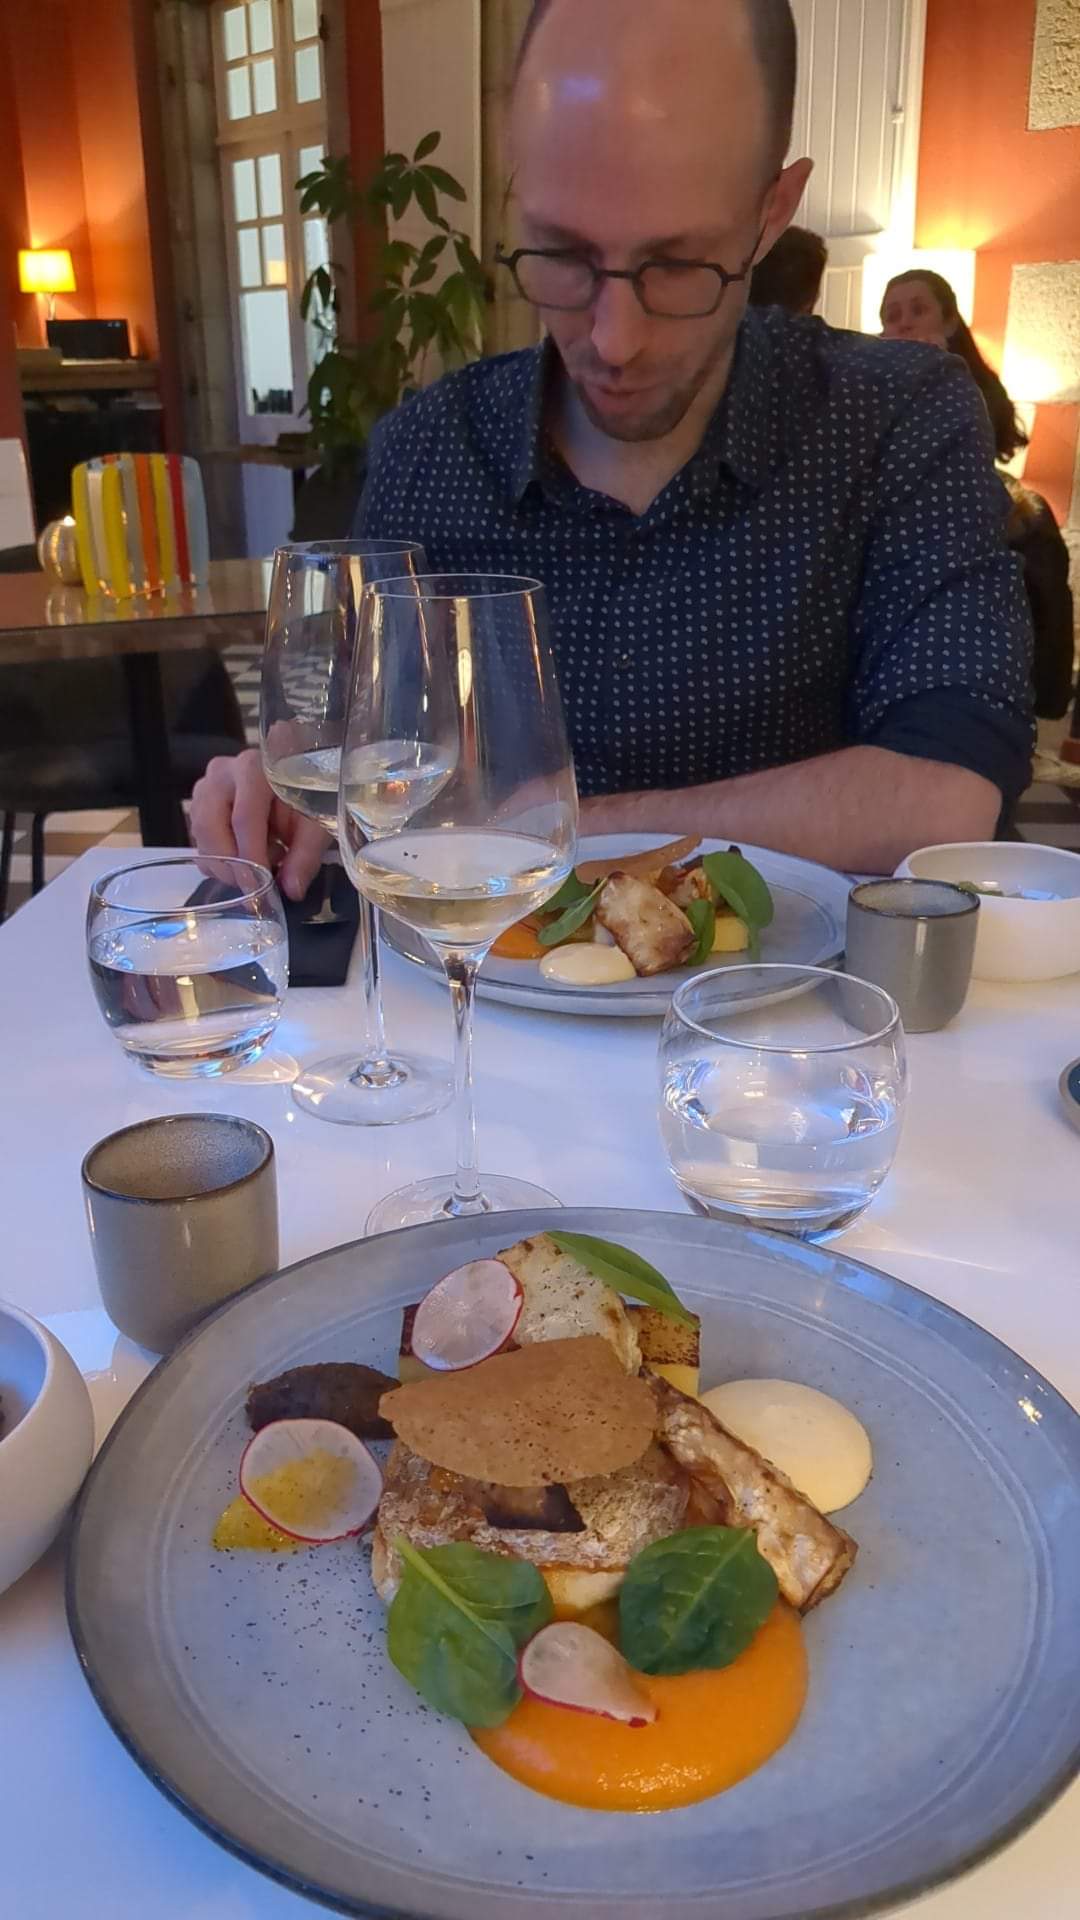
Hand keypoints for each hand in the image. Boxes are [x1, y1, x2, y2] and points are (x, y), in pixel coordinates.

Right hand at [189, 749, 330, 900]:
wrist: (294, 781)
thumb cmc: (305, 799)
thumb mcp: (315, 824)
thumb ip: (305, 856)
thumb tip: (291, 888)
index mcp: (255, 769)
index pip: (244, 817)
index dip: (250, 856)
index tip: (259, 886)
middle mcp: (223, 773)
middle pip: (211, 826)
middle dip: (231, 865)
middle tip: (254, 888)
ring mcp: (205, 787)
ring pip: (201, 837)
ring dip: (227, 863)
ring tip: (261, 863)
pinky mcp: (198, 804)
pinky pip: (199, 843)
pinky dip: (220, 861)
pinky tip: (246, 856)